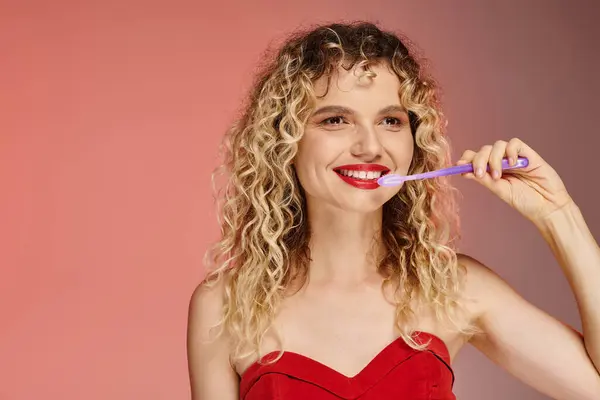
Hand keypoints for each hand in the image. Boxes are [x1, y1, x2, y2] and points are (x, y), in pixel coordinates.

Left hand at [456, 138, 573, 225]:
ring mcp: (514, 157)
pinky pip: (514, 143)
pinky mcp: (528, 154)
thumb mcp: (500, 191)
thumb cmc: (524, 201)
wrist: (547, 207)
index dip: (466, 159)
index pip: (475, 158)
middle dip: (478, 160)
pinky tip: (512, 163)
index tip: (458, 166)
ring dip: (494, 159)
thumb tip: (463, 171)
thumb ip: (484, 180)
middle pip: (483, 150)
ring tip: (499, 175)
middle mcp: (502, 162)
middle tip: (480, 174)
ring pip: (497, 145)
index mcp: (492, 171)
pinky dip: (509, 151)